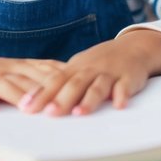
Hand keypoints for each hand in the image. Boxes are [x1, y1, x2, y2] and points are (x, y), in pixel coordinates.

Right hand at [0, 54, 65, 111]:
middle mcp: (9, 69)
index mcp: (22, 65)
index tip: (80, 85)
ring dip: (18, 96)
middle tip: (62, 103)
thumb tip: (71, 82)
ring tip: (29, 109)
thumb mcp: (18, 69)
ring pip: (7, 86)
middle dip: (46, 90)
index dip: (63, 77)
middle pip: (30, 79)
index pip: (46, 69)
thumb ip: (41, 74)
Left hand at [17, 29, 160, 116]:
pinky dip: (122, 95)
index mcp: (76, 68)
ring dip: (89, 100)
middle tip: (50, 114)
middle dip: (62, 99)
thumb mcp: (79, 68)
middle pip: (75, 84)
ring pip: (98, 86)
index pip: (55, 81)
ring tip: (79, 113)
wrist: (133, 47)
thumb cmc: (100, 62)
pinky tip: (119, 105)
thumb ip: (60, 83)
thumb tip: (32, 101)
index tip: (27, 108)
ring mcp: (111, 73)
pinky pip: (125, 86)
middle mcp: (92, 70)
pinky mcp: (129, 78)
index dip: (42, 94)